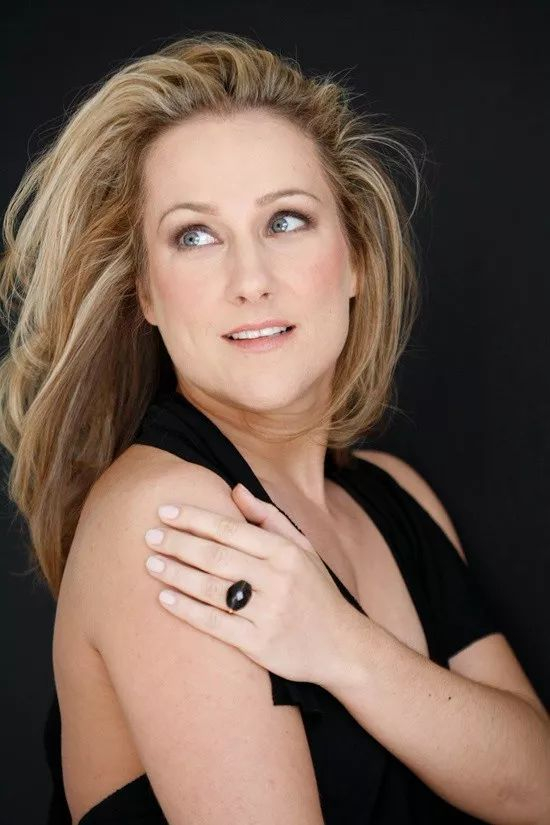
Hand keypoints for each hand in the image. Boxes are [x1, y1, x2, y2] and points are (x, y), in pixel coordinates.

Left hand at [143, 483, 357, 686]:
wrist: (342, 646)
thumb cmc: (315, 591)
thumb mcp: (302, 548)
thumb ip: (268, 518)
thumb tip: (236, 488)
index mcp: (285, 552)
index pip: (230, 529)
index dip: (194, 518)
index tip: (165, 510)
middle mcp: (278, 580)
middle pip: (216, 557)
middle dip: (179, 544)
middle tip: (149, 536)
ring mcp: (268, 613)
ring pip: (212, 589)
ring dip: (177, 574)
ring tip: (150, 564)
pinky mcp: (260, 645)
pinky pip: (215, 624)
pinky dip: (187, 610)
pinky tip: (165, 598)